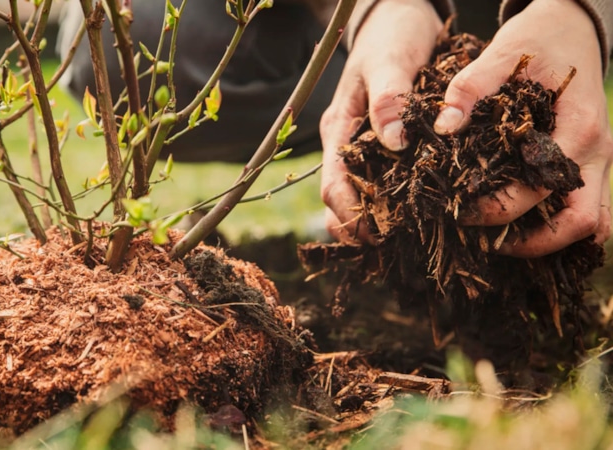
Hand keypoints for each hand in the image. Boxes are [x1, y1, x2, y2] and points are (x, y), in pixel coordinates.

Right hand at [320, 0, 441, 240]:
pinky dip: (397, 202)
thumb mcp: (389, 61)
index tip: (375, 234)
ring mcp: (366, 147)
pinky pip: (387, 181)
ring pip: (363, 196)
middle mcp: (348, 145)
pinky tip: (421, 214)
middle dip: (361, 227)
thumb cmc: (392, 35)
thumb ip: (389, 98)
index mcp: (339, 129)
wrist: (401, 15)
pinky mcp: (388, 146)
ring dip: (378, 220)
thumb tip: (394, 142)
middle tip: (394, 247)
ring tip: (408, 240)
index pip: (333, 185)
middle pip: (343, 201)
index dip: (349, 215)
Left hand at [433, 0, 612, 256]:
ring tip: (499, 243)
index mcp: (579, 128)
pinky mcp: (588, 166)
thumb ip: (470, 88)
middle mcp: (597, 153)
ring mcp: (598, 163)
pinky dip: (556, 229)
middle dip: (533, 242)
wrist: (571, 30)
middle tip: (484, 243)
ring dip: (550, 241)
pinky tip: (515, 230)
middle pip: (583, 222)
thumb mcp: (502, 55)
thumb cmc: (538, 42)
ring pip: (591, 224)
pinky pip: (584, 211)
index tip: (461, 211)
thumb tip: (444, 127)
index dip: (502, 209)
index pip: (543, 188)